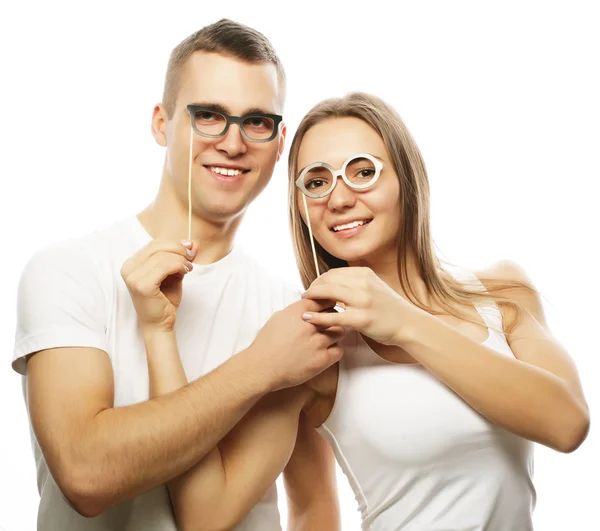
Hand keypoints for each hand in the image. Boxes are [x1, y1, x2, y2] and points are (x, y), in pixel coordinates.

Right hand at [121, 239, 196, 333]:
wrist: (160, 324)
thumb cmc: (165, 300)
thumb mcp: (174, 274)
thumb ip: (181, 258)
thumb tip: (194, 243)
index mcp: (132, 264)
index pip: (154, 244)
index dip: (174, 243)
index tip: (190, 249)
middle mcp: (128, 268)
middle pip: (157, 246)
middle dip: (179, 249)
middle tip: (192, 257)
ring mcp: (133, 277)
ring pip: (163, 256)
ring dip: (181, 259)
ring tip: (188, 268)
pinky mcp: (142, 285)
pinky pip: (164, 266)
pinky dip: (178, 265)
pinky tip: (185, 272)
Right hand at [249, 299, 345, 390]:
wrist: (261, 368)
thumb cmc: (266, 344)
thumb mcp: (277, 318)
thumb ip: (295, 312)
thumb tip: (307, 310)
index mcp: (297, 312)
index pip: (322, 299)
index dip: (327, 302)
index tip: (327, 307)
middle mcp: (309, 325)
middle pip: (334, 313)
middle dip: (333, 316)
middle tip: (329, 322)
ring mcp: (316, 343)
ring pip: (339, 331)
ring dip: (335, 333)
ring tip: (328, 337)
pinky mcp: (321, 360)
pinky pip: (339, 350)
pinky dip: (335, 349)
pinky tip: (327, 350)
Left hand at [300, 267, 414, 344]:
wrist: (408, 324)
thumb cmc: (388, 307)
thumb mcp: (374, 286)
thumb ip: (355, 282)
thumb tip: (332, 282)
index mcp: (365, 273)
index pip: (333, 273)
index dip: (319, 280)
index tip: (313, 288)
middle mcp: (363, 283)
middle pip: (327, 280)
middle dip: (313, 288)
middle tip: (305, 296)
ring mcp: (363, 301)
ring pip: (328, 294)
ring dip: (312, 298)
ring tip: (304, 304)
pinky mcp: (362, 319)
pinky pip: (334, 317)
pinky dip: (317, 317)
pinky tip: (308, 318)